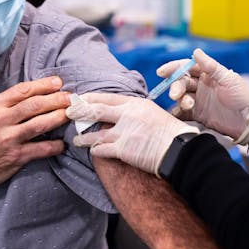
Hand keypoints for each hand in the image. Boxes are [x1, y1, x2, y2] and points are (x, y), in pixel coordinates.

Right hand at [0, 76, 69, 204]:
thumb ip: (6, 104)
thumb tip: (35, 94)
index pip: (23, 90)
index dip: (44, 85)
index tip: (58, 82)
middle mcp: (0, 120)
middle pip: (35, 105)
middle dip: (57, 99)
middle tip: (71, 98)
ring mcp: (8, 139)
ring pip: (40, 124)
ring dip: (59, 117)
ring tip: (70, 114)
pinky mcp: (15, 157)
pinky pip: (41, 149)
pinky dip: (55, 146)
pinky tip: (62, 143)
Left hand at [66, 92, 198, 175]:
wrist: (180, 150)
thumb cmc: (170, 133)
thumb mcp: (153, 113)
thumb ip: (136, 112)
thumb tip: (122, 113)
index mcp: (135, 103)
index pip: (106, 97)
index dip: (90, 98)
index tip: (80, 99)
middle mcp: (127, 115)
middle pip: (96, 110)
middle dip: (79, 111)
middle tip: (68, 113)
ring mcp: (124, 132)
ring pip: (95, 133)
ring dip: (83, 137)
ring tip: (75, 140)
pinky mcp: (123, 149)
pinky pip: (102, 149)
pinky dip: (95, 150)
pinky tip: (92, 151)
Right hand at [157, 48, 248, 143]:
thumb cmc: (242, 97)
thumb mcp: (227, 79)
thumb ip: (210, 66)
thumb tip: (195, 51)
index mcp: (208, 74)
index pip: (187, 67)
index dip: (173, 68)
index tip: (162, 72)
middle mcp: (201, 86)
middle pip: (181, 82)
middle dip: (176, 87)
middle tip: (175, 94)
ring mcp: (199, 100)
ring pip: (181, 97)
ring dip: (179, 100)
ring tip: (187, 105)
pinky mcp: (198, 115)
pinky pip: (183, 112)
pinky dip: (178, 112)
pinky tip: (177, 114)